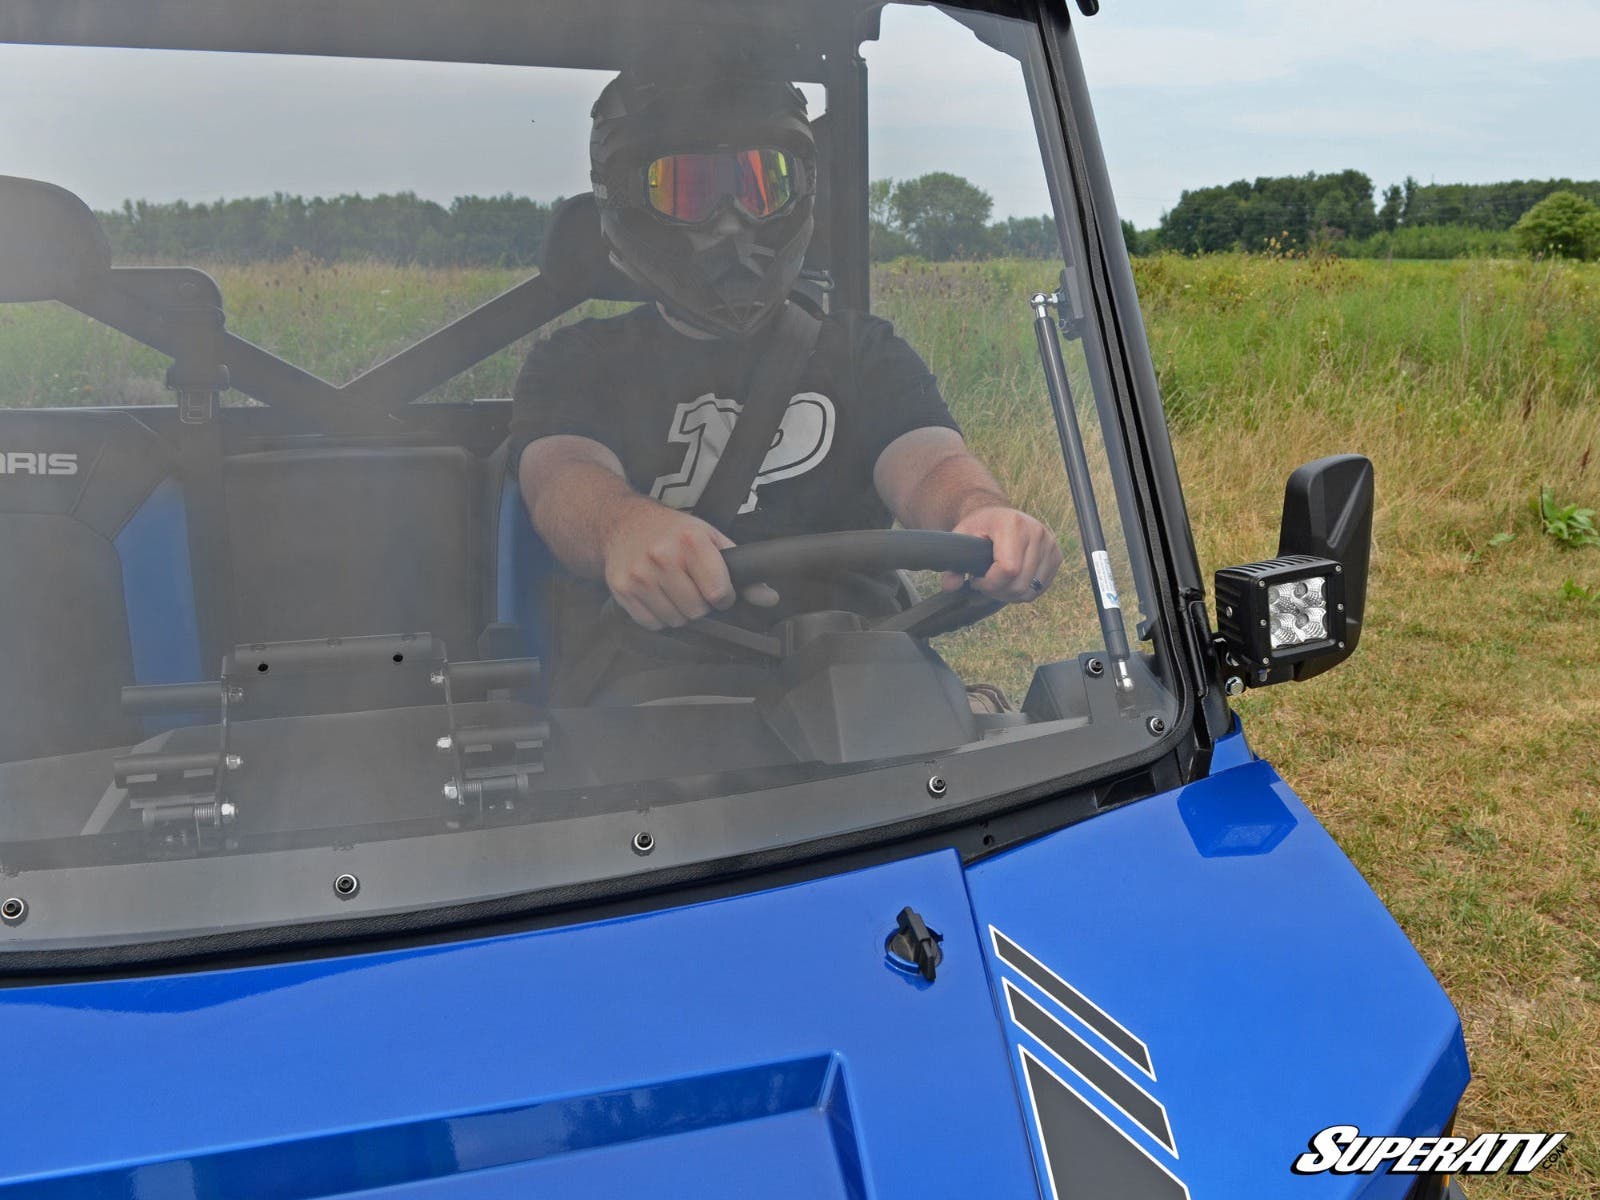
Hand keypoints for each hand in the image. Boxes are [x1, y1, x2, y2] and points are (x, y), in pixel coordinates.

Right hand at [602, 499, 777, 628]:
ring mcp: (640, 574)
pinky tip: (658, 595)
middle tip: (694, 588)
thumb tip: (769, 598)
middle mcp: (663, 556)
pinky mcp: (622, 589)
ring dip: (680, 612)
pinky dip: (659, 616)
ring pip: (675, 620)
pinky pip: (651, 623)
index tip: (719, 591)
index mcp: (691, 540)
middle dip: (701, 605)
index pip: (717, 591)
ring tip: (675, 589)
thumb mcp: (711, 539)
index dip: (724, 597)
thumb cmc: (672, 531)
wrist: (623, 522)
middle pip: (696, 610)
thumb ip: (741, 570)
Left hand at [942, 505, 1063, 601]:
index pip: (1008, 569)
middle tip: (984, 583)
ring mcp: (1050, 544)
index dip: (990, 583)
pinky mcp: (1057, 555)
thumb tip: (949, 586)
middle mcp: (1036, 531)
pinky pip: (1040, 588)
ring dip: (1010, 594)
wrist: (1000, 515)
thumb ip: (953, 564)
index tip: (976, 580)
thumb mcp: (961, 538)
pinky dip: (1023, 592)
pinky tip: (1010, 581)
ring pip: (1031, 590)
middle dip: (998, 592)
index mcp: (1013, 524)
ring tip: (997, 582)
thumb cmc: (980, 526)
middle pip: (1020, 584)